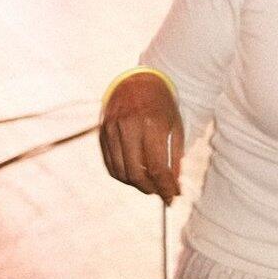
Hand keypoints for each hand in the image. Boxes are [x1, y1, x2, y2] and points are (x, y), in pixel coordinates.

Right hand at [99, 73, 183, 202]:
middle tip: (160, 193)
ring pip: (121, 172)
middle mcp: (129, 127)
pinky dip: (122, 176)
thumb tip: (173, 185)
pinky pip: (110, 164)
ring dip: (136, 185)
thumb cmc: (161, 105)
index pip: (157, 167)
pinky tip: (134, 175)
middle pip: (136, 173)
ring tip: (149, 184)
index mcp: (152, 124)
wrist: (137, 81)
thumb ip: (175, 156)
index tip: (172, 197)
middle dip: (150, 189)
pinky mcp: (102, 133)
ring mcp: (112, 130)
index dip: (165, 187)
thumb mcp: (175, 126)